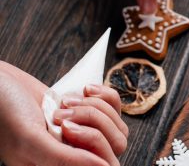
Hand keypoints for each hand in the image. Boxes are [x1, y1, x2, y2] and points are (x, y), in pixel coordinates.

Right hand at [0, 62, 128, 165]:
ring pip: (117, 125)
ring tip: (63, 103)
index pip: (104, 165)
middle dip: (92, 120)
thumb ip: (64, 159)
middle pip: (116, 144)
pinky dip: (102, 95)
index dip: (93, 142)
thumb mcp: (31, 140)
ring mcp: (84, 135)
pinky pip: (115, 107)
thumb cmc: (4, 112)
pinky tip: (81, 91)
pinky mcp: (88, 114)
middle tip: (61, 114)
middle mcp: (75, 155)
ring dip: (94, 107)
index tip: (67, 128)